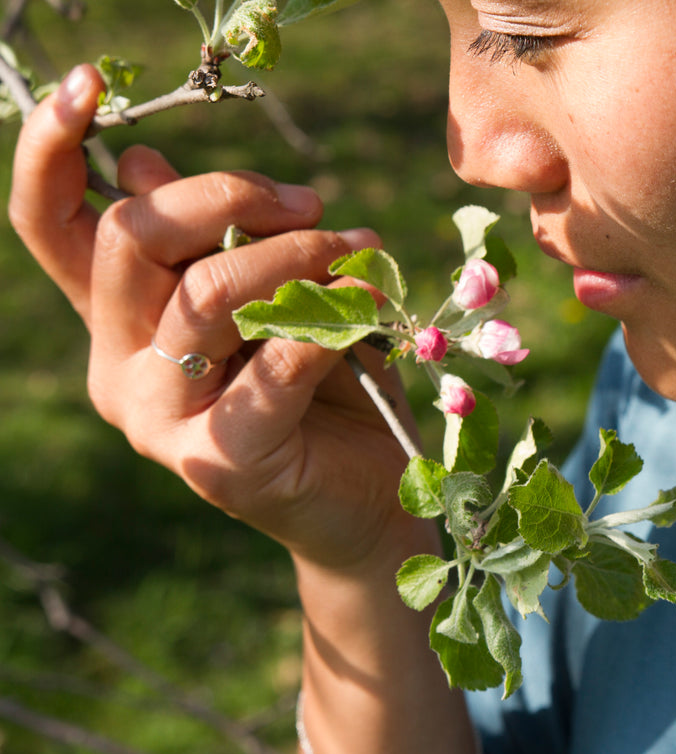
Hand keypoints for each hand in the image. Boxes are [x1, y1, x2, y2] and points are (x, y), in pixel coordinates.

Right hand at [9, 65, 433, 569]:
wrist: (375, 499)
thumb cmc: (330, 389)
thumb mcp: (275, 297)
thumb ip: (217, 243)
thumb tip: (141, 162)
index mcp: (120, 318)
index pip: (53, 226)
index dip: (53, 151)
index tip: (88, 86)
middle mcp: (119, 367)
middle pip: (130, 238)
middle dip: (226, 196)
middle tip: (312, 205)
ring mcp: (160, 421)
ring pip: (204, 294)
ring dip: (294, 256)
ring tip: (356, 247)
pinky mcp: (216, 463)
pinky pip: (272, 368)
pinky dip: (333, 323)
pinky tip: (370, 305)